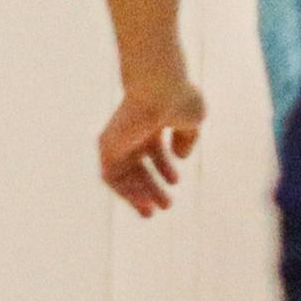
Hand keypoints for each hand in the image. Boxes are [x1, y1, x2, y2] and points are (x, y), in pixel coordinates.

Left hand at [98, 77, 206, 217]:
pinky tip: (142, 200)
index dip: (164, 168)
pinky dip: (125, 191)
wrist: (158, 89)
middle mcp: (132, 131)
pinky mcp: (108, 146)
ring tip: (154, 210)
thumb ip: (187, 138)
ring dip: (138, 194)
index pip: (153, 150)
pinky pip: (111, 177)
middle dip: (151, 187)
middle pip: (138, 165)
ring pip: (124, 174)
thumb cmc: (178, 98)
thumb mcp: (193, 120)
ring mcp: (118, 138)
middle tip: (165, 206)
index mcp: (150, 122)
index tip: (175, 183)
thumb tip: (181, 157)